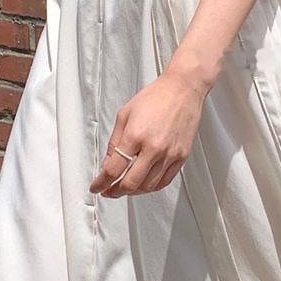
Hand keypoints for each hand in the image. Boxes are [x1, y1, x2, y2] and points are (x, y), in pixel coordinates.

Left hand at [89, 69, 205, 197]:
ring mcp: (170, 154)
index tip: (96, 187)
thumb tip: (108, 164)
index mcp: (135, 135)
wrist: (183, 89)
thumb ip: (114, 142)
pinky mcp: (181, 156)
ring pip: (148, 186)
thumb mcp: (124, 115)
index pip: (114, 169)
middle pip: (131, 183)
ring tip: (125, 187)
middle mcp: (154, 148)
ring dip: (133, 191)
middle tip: (109, 191)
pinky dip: (152, 187)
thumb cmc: (156, 97)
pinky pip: (165, 181)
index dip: (101, 183)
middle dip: (115, 191)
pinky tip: (144, 183)